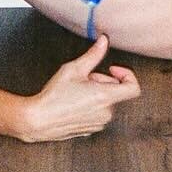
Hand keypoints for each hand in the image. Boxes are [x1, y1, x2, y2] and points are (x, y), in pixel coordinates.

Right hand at [18, 34, 139, 141]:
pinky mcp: (91, 130)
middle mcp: (106, 113)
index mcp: (105, 97)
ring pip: (106, 102)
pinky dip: (92, 105)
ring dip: (97, 93)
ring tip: (77, 90)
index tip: (112, 68)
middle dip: (102, 80)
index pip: (133, 88)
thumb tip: (104, 41)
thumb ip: (93, 55)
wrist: (38, 120)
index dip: (127, 74)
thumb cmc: (55, 95)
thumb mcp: (74, 69)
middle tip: (83, 78)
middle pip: (115, 91)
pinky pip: (98, 113)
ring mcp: (99, 124)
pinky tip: (74, 102)